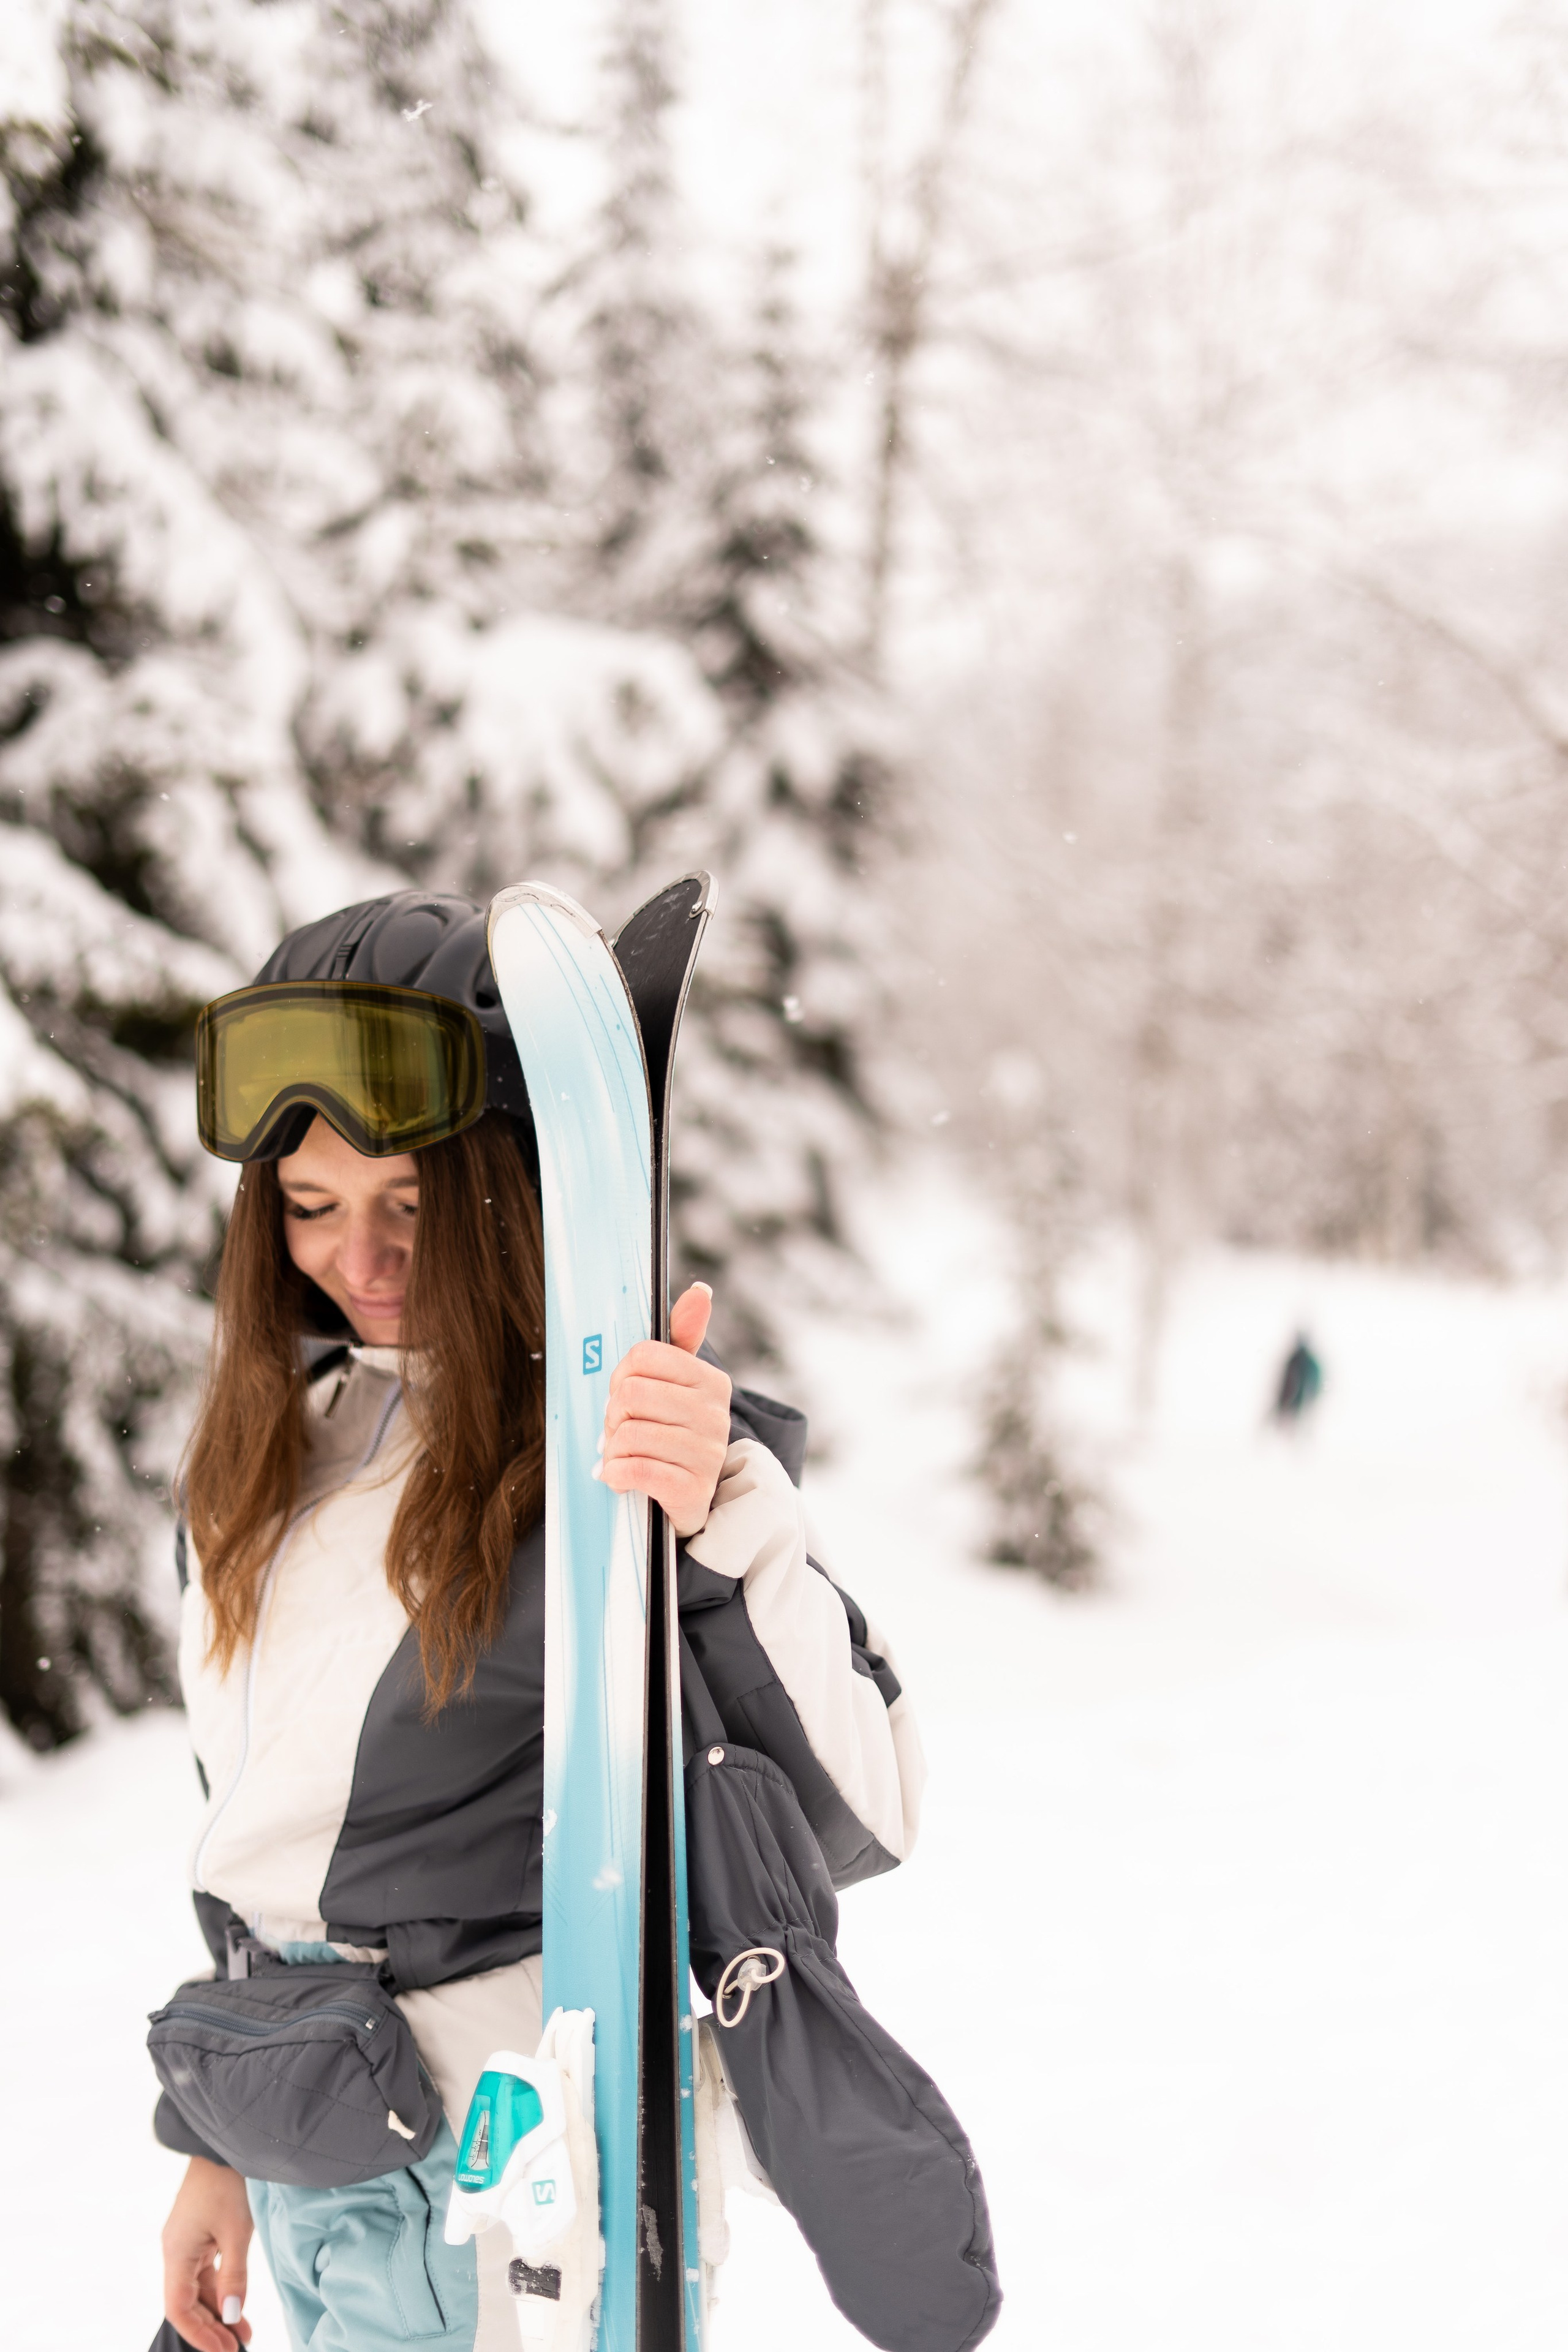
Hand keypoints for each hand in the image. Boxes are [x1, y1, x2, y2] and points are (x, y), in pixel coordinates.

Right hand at [162, 2156, 253, 2351]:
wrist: (227, 2142)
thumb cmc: (229, 2183)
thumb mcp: (237, 2231)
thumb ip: (234, 2276)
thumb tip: (233, 2316)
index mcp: (176, 2253)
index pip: (178, 2308)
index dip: (199, 2334)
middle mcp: (175, 2251)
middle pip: (187, 2303)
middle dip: (211, 2328)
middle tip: (236, 2348)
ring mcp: (187, 2242)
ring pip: (198, 2289)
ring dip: (218, 2311)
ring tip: (244, 2333)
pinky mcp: (199, 2233)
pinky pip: (205, 2272)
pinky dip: (221, 2289)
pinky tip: (237, 2303)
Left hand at [599, 1283, 732, 1537]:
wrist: (689, 1501)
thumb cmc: (674, 1434)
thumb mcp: (678, 1386)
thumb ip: (683, 1339)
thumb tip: (700, 1291)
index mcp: (711, 1381)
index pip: (642, 1356)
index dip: (621, 1377)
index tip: (627, 1398)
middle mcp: (715, 1414)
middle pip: (630, 1393)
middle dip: (613, 1416)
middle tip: (622, 1431)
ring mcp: (706, 1454)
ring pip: (628, 1434)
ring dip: (613, 1450)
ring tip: (624, 1457)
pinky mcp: (692, 1491)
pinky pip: (635, 1470)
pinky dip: (616, 1475)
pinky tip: (621, 1478)